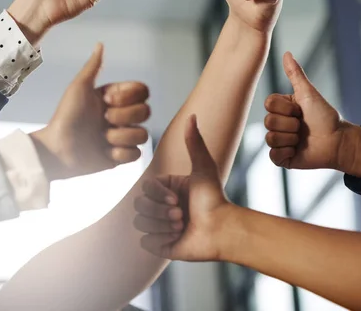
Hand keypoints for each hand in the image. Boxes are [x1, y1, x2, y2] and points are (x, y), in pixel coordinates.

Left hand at [30, 44, 149, 179]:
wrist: (57, 149)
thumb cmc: (65, 117)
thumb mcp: (78, 88)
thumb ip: (93, 67)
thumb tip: (100, 44)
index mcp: (116, 98)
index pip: (143, 91)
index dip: (129, 96)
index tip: (107, 100)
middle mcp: (122, 116)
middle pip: (146, 112)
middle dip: (124, 116)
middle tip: (103, 120)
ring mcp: (123, 136)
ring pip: (143, 134)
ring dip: (121, 137)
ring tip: (102, 139)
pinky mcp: (121, 157)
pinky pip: (137, 154)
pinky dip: (120, 154)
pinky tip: (104, 152)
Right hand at [134, 115, 229, 261]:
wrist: (221, 229)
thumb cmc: (214, 197)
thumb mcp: (203, 167)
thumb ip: (194, 141)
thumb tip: (192, 115)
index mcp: (166, 188)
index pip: (144, 188)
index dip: (157, 194)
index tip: (176, 197)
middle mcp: (160, 205)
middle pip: (139, 205)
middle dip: (160, 211)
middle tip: (181, 214)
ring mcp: (159, 225)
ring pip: (140, 223)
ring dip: (162, 224)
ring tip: (181, 226)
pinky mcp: (159, 245)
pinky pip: (145, 242)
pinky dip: (161, 240)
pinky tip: (178, 238)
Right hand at [264, 52, 360, 176]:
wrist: (338, 141)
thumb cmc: (325, 116)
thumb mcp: (308, 93)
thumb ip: (295, 74)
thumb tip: (286, 53)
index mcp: (282, 108)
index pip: (269, 104)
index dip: (286, 108)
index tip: (300, 110)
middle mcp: (278, 124)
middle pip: (268, 122)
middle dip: (290, 124)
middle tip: (303, 125)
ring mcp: (280, 141)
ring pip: (270, 138)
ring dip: (290, 138)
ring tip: (302, 138)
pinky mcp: (283, 158)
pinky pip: (273, 155)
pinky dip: (287, 152)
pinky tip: (297, 149)